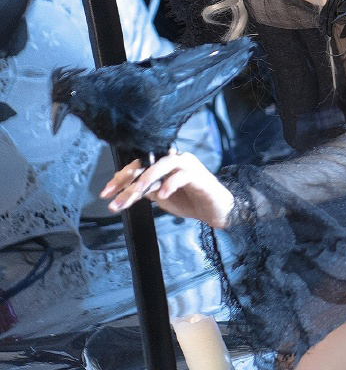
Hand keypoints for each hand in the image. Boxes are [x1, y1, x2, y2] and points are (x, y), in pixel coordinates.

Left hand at [100, 150, 234, 227]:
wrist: (216, 210)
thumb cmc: (190, 201)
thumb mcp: (161, 196)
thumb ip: (146, 189)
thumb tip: (124, 189)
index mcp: (163, 163)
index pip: (137, 166)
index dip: (120, 178)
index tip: (105, 193)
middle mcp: (173, 159)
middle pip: (145, 164)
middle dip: (128, 181)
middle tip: (114, 197)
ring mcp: (186, 164)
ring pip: (161, 165)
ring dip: (146, 180)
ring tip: (134, 194)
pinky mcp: (198, 174)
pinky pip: (181, 175)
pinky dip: (170, 184)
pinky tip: (162, 196)